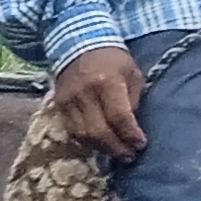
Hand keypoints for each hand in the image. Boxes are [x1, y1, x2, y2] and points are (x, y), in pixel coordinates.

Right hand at [47, 44, 146, 159]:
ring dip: (102, 148)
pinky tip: (99, 144)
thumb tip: (131, 126)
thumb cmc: (112, 59)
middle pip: (99, 131)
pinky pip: (72, 131)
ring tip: (116, 153)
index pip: (119, 116)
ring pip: (83, 135)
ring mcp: (69, 101)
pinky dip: (87, 142)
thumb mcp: (132, 73)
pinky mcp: (59, 106)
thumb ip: (133, 99)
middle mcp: (85, 93)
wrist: (77, 45)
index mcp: (107, 82)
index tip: (140, 144)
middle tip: (129, 156)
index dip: (130, 134)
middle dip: (116, 147)